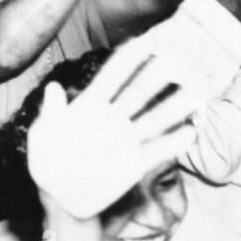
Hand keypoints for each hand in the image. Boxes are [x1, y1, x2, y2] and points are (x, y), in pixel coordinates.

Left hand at [27, 39, 198, 219]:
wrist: (60, 200)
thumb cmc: (45, 164)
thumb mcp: (42, 137)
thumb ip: (51, 114)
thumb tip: (54, 88)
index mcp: (88, 107)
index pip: (112, 77)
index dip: (129, 59)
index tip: (147, 41)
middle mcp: (112, 119)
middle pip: (139, 92)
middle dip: (159, 75)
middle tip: (182, 59)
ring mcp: (125, 140)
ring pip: (155, 118)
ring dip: (176, 106)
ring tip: (198, 92)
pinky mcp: (134, 164)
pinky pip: (158, 150)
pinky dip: (175, 143)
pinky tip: (190, 132)